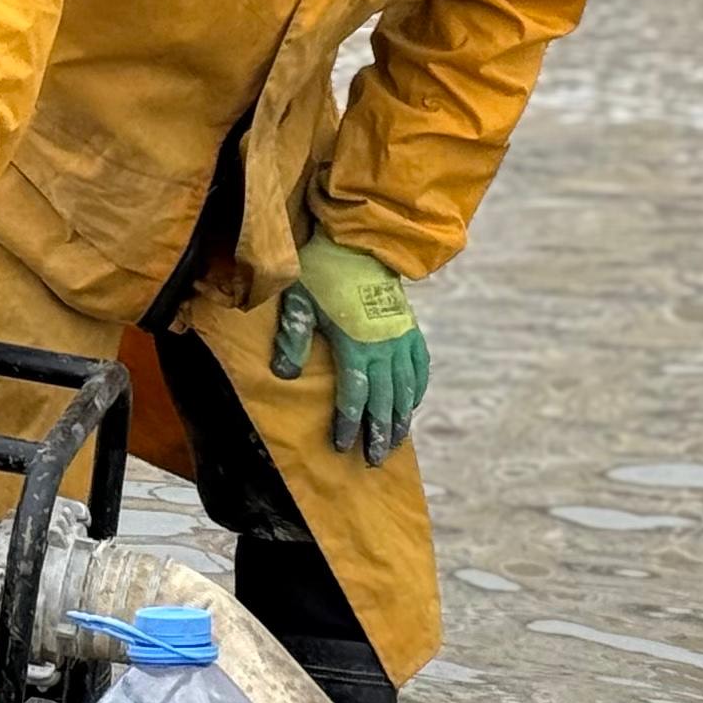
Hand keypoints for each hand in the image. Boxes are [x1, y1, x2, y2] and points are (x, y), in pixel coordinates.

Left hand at [267, 234, 429, 464]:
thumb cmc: (323, 271)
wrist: (360, 241)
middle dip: (379, 433)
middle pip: (385, 400)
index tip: (341, 445)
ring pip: (405, 389)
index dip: (348, 423)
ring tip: (395, 443)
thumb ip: (292, 337)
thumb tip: (283, 373)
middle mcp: (384, 346)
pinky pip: (420, 367)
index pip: (354, 395)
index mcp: (356, 344)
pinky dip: (417, 390)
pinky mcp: (410, 328)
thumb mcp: (299, 300)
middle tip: (375, 461)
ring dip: (401, 418)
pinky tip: (412, 405)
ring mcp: (401, 338)